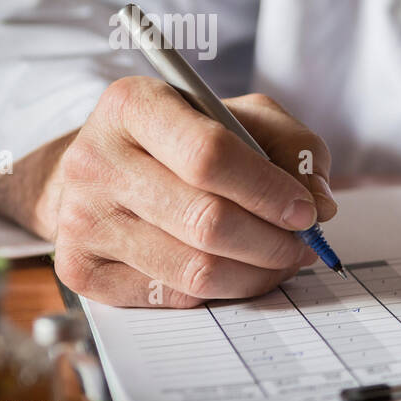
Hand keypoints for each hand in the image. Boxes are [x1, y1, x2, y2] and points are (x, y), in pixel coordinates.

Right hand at [0, 77, 337, 306]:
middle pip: (206, 220)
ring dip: (256, 273)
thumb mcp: (243, 117)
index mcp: (134, 105)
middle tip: (302, 246)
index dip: (268, 191)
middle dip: (272, 242)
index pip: (209, 155)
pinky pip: (172, 296)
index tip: (307, 211)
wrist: (104, 171)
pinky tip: (236, 271)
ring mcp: (81, 218)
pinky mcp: (80, 268)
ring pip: (194, 268)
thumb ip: (293, 147)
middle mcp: (96, 160)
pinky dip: (220, 291)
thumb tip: (320, 203)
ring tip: (280, 260)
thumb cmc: (186, 140)